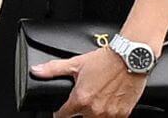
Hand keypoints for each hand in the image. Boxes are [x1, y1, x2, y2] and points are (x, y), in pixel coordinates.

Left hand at [31, 46, 147, 117]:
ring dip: (94, 114)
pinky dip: (110, 115)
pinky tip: (110, 105)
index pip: (62, 116)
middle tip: (85, 101)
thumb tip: (36, 70)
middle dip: (80, 113)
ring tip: (98, 103)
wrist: (131, 56)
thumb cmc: (106, 59)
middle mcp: (94, 110)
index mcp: (80, 99)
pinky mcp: (123, 113)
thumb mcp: (77, 63)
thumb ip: (54, 69)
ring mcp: (109, 113)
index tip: (62, 111)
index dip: (60, 113)